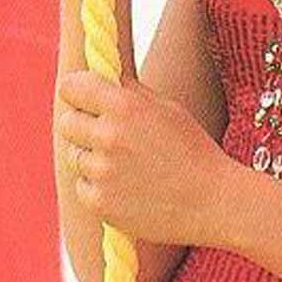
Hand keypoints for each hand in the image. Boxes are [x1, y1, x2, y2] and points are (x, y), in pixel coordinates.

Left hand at [56, 69, 233, 246]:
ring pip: (75, 156)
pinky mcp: (98, 202)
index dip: (77, 92)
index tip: (85, 99)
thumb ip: (130, 92)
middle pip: (67, 122)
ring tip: (128, 168)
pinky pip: (82, 187)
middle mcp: (109, 135)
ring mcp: (102, 171)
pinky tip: (128, 189)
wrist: (214, 203)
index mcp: (126, 105)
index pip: (71, 87)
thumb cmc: (193, 151)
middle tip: (107, 136)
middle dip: (83, 126)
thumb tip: (103, 78)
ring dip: (93, 160)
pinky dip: (98, 188)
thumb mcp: (168, 109)